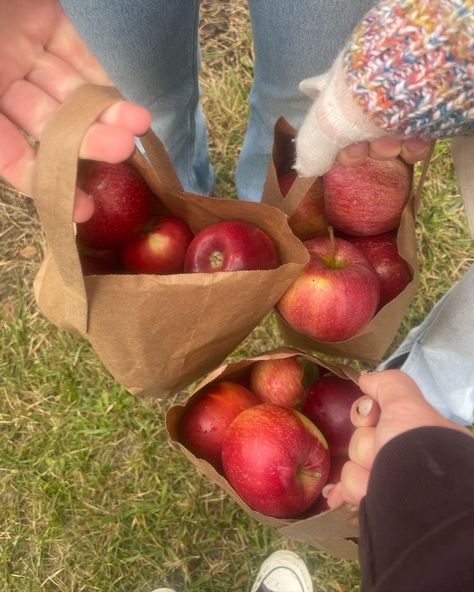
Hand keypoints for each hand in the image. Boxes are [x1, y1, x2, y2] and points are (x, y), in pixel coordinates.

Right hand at [0, 0, 150, 221]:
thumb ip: (1, 132)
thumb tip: (17, 161)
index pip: (8, 153)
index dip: (42, 182)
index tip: (80, 211)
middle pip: (45, 123)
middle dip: (84, 139)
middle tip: (119, 149)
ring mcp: (17, 46)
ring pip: (65, 89)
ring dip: (102, 109)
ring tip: (136, 122)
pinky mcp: (42, 16)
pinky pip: (74, 49)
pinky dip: (98, 71)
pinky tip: (124, 93)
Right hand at [294, 55, 430, 176]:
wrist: (413, 85)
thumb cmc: (361, 103)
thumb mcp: (325, 128)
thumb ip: (311, 150)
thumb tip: (306, 168)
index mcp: (338, 88)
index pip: (320, 98)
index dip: (319, 119)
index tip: (322, 131)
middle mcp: (364, 93)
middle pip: (353, 133)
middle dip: (356, 149)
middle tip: (359, 150)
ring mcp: (393, 102)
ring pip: (384, 139)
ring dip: (385, 148)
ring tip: (391, 141)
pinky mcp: (422, 112)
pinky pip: (413, 138)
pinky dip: (411, 145)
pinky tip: (411, 141)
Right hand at [325, 370, 471, 508]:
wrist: (412, 497)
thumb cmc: (413, 445)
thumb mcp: (406, 402)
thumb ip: (388, 384)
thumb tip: (366, 378)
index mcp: (422, 435)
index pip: (381, 414)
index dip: (369, 412)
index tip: (372, 417)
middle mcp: (406, 458)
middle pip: (363, 438)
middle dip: (365, 443)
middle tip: (380, 450)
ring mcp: (390, 481)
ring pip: (354, 462)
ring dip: (360, 468)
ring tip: (375, 478)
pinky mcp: (374, 504)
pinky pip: (349, 488)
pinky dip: (346, 490)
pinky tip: (341, 495)